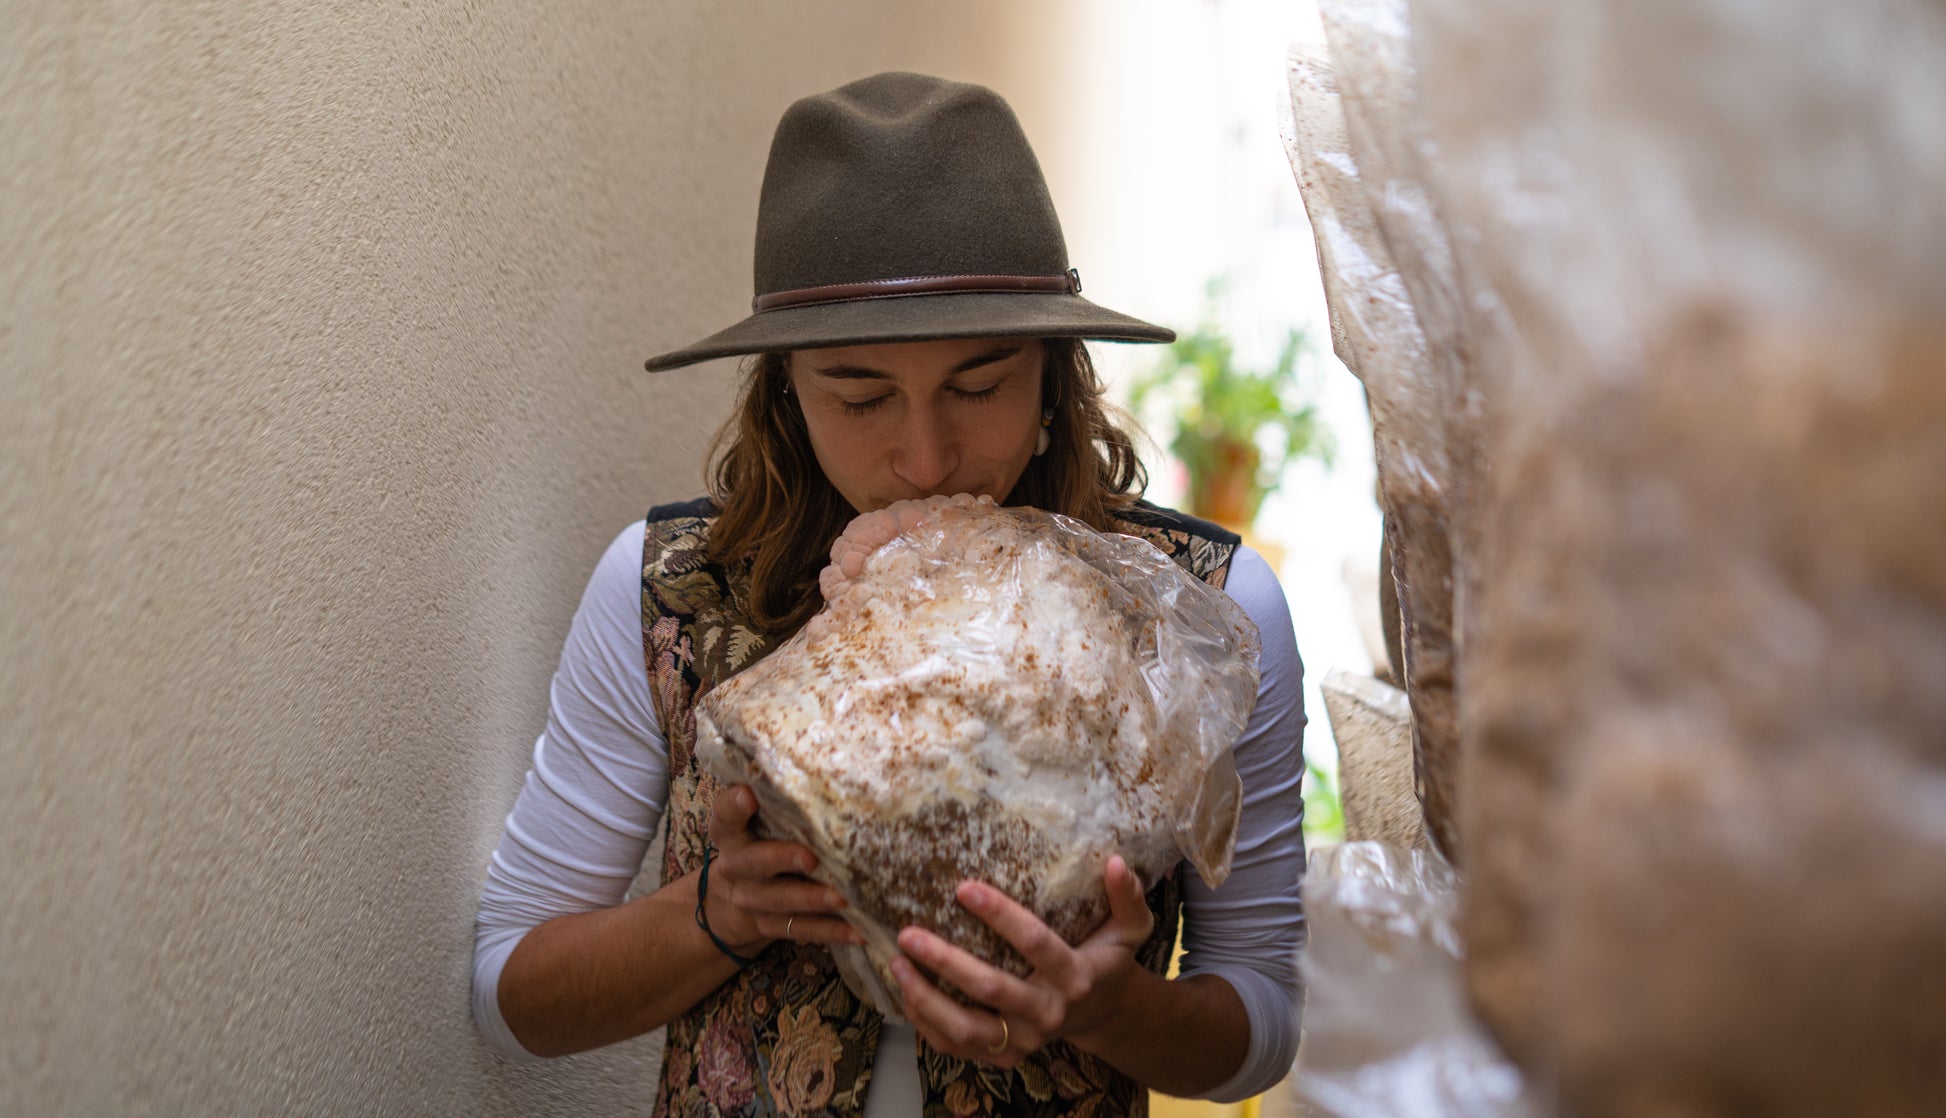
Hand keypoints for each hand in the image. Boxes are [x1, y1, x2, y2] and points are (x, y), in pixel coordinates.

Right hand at [703, 784, 859, 953]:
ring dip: (812, 899)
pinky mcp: (769, 925)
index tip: (749, 796)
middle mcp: (735, 865)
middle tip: (812, 857)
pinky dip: (831, 930)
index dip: (734, 806)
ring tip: (844, 897)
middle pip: (754, 862)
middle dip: (782, 859)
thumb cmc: (760, 842)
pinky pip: (800, 929)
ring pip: (779, 900)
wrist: (731, 901)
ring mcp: (751, 899)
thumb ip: (780, 799)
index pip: (725, 814)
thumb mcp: (760, 820)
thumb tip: (838, 765)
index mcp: (729, 832)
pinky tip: (859, 930)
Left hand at [888, 855, 1154, 1067]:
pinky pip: (958, 1047)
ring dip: (926, 998)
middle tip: (908, 932)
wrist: (1104, 1015)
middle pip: (990, 989)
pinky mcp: (1006, 1055)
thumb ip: (1127, 897)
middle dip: (945, 960)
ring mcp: (1025, 1040)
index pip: (1036, 943)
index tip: (964, 887)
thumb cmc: (1107, 960)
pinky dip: (926, 1024)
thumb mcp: (1131, 929)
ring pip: (967, 1028)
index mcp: (1076, 977)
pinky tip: (906, 993)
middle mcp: (1049, 1013)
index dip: (1001, 915)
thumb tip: (1113, 860)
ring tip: (898, 964)